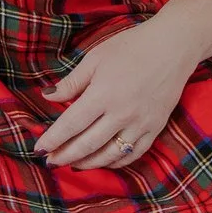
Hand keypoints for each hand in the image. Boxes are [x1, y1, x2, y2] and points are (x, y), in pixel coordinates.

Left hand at [33, 19, 198, 169]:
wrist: (172, 47)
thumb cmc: (130, 47)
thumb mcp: (95, 58)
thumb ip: (72, 82)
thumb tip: (48, 96)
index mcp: (102, 94)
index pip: (71, 124)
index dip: (53, 139)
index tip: (39, 148)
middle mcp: (121, 114)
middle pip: (87, 144)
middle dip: (65, 156)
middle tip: (50, 161)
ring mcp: (140, 124)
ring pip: (110, 155)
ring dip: (88, 163)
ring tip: (72, 165)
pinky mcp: (155, 129)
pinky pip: (133, 154)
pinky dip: (115, 162)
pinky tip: (102, 161)